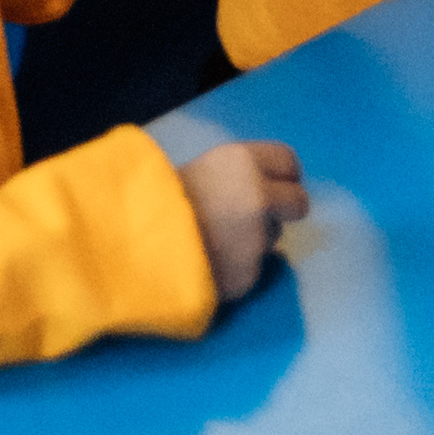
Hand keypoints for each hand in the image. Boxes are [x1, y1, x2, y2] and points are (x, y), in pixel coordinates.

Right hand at [177, 140, 308, 307]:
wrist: (135, 244)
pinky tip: (211, 261)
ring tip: (217, 239)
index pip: (289, 162)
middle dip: (283, 210)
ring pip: (273, 237)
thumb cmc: (161, 199)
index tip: (273, 185)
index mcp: (243, 161)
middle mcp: (259, 196)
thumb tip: (264, 189)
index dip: (283, 176)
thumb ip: (237, 177)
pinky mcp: (251, 273)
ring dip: (255, 239)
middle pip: (298, 202)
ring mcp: (257, 238)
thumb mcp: (202, 170)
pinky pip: (252, 266)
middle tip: (258, 216)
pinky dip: (238, 265)